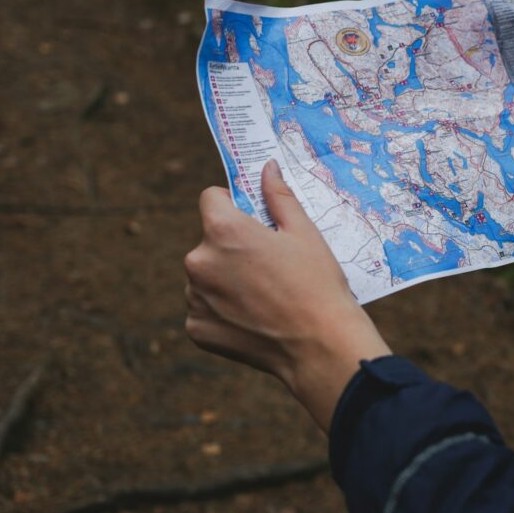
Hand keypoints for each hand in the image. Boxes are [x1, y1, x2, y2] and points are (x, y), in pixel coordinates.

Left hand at [183, 160, 390, 432]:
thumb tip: (267, 167)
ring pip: (205, 276)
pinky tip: (254, 318)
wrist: (319, 345)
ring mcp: (194, 298)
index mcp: (223, 231)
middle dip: (232, 248)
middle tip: (270, 266)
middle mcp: (199, 261)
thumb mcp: (304, 232)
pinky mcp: (196, 329)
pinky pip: (204, 309)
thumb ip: (278, 196)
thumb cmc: (317, 284)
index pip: (211, 199)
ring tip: (264, 296)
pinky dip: (223, 311)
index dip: (233, 205)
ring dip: (225, 280)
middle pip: (209, 241)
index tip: (254, 221)